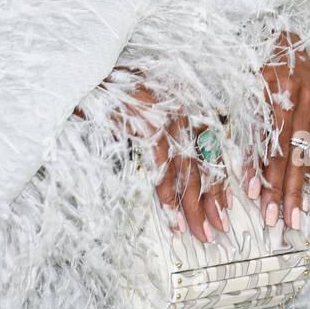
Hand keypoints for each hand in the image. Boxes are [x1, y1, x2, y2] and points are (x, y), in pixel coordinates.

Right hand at [108, 74, 232, 244]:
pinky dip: (167, 193)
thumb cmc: (111, 97)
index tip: (225, 204)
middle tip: (216, 228)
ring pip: (188, 169)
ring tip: (194, 230)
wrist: (84, 79)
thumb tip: (171, 171)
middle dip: (211, 201)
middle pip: (205, 162)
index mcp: (184, 107)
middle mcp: (182, 110)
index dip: (218, 179)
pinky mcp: (150, 123)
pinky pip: (164, 166)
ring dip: (191, 205)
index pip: (211, 149)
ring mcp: (166, 116)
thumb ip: (160, 136)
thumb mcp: (143, 114)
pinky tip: (171, 213)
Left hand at [246, 30, 309, 233]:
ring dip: (299, 187)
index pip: (269, 136)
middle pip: (292, 150)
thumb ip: (236, 116)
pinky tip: (303, 194)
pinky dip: (306, 170)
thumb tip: (228, 157)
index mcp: (275, 86)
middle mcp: (299, 95)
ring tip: (295, 217)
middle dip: (285, 189)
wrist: (281, 26)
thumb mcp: (237, 80)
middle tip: (278, 219)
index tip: (251, 193)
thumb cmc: (249, 53)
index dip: (260, 166)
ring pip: (306, 152)